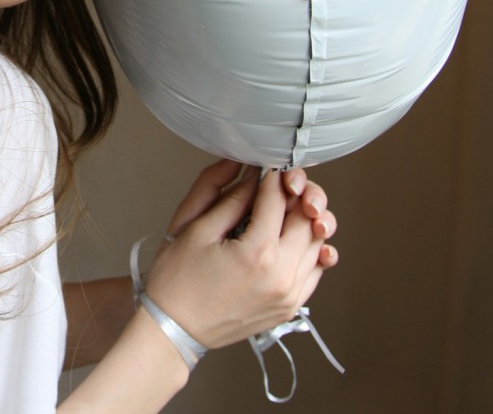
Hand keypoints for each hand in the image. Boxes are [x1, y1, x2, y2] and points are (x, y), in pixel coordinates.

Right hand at [144, 159, 337, 349]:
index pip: (277, 199)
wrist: (174, 327)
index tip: (265, 165)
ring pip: (317, 243)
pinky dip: (310, 249)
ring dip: (305, 220)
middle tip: (278, 182)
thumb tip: (250, 173)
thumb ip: (227, 196)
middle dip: (296, 193)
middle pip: (307, 219)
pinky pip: (314, 271)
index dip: (272, 175)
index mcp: (257, 253)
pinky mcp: (290, 307)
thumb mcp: (195, 228)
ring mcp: (290, 295)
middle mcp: (281, 276)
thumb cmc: (177, 279)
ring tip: (285, 207)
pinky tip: (293, 237)